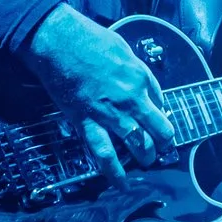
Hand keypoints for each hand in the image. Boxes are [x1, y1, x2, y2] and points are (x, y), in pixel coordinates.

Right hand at [24, 4, 175, 178]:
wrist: (58, 42)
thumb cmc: (89, 39)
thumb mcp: (123, 49)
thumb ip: (137, 71)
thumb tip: (146, 89)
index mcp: (141, 77)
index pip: (162, 104)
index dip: (163, 116)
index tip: (161, 122)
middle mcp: (131, 98)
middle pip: (157, 128)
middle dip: (162, 142)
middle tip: (162, 148)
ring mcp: (110, 113)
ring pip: (136, 143)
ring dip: (145, 156)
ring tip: (147, 162)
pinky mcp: (87, 122)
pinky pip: (103, 152)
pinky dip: (114, 171)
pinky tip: (121, 183)